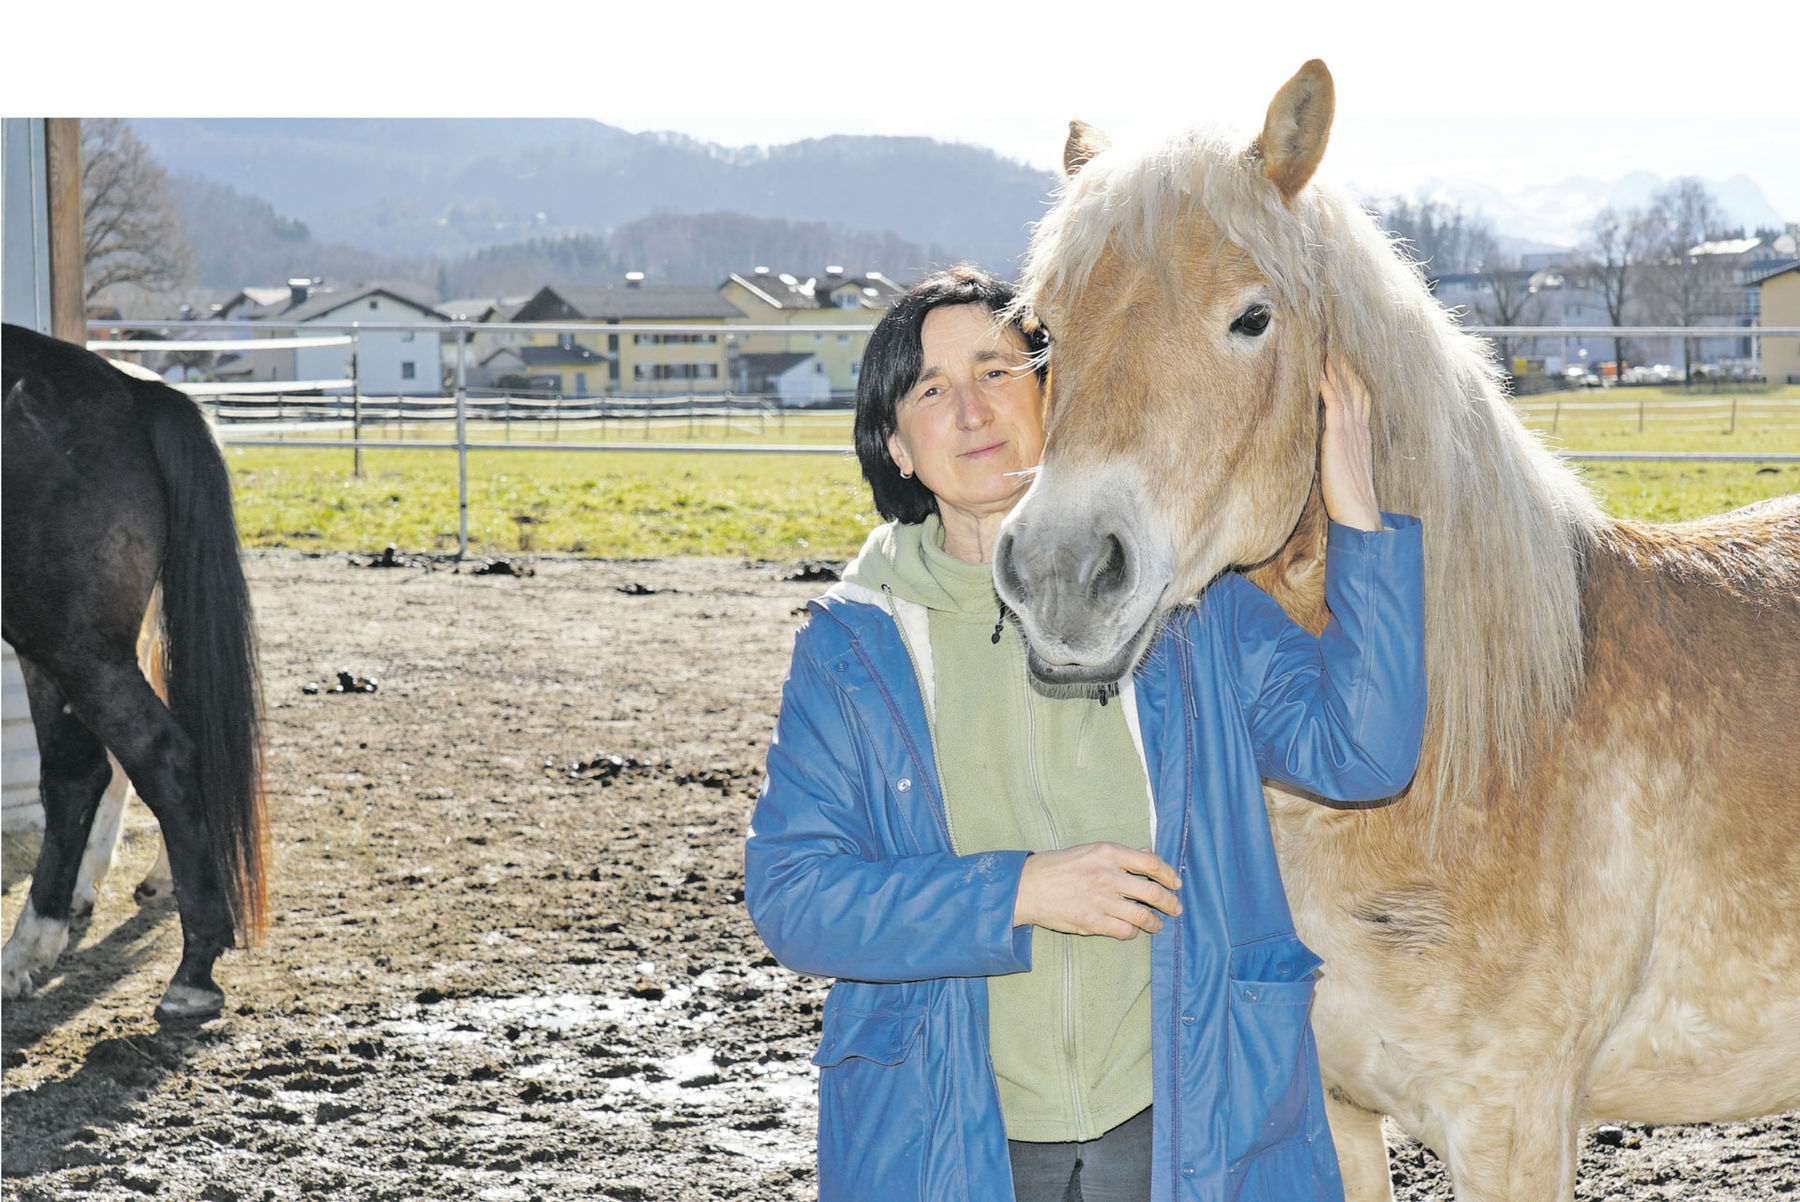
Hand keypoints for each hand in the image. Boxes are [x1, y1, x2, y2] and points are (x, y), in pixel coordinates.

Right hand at [1013, 843, 1181, 939]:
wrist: (1027, 887)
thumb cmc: (1058, 866)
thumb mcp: (1089, 851)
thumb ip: (1120, 855)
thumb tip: (1146, 853)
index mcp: (1108, 853)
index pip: (1151, 863)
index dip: (1168, 874)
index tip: (1175, 882)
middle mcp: (1108, 875)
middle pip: (1152, 892)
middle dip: (1170, 903)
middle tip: (1175, 908)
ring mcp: (1101, 900)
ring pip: (1143, 916)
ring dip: (1155, 922)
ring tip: (1158, 924)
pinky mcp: (1092, 922)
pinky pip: (1125, 930)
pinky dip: (1133, 931)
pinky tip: (1132, 930)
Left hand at [1319, 356, 1382, 531]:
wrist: (1358, 513)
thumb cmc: (1348, 497)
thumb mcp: (1344, 467)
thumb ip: (1338, 450)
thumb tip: (1325, 442)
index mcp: (1361, 434)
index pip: (1360, 397)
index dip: (1352, 377)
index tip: (1343, 359)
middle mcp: (1358, 428)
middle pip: (1354, 387)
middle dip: (1345, 364)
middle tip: (1335, 341)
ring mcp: (1350, 430)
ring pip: (1345, 389)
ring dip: (1335, 367)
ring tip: (1325, 347)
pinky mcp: (1338, 436)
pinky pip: (1334, 402)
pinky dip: (1327, 384)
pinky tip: (1318, 371)